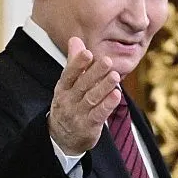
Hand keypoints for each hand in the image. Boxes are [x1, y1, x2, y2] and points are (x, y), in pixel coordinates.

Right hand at [48, 37, 121, 154]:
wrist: (61, 138)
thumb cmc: (69, 104)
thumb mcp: (67, 84)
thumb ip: (74, 62)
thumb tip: (75, 39)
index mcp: (63, 88)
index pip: (69, 74)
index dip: (77, 64)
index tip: (88, 53)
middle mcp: (69, 100)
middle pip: (82, 85)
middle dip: (95, 73)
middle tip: (107, 61)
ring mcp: (78, 114)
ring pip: (92, 99)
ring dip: (104, 87)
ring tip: (115, 76)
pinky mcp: (89, 127)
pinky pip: (99, 115)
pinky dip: (107, 105)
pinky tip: (117, 95)